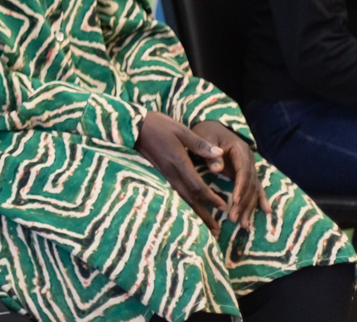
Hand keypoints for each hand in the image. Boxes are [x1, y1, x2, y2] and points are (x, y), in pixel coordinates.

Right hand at [135, 111, 227, 231]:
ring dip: (194, 214)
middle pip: (190, 199)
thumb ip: (199, 144)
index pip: (197, 186)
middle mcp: (171, 173)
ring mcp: (164, 176)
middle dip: (203, 215)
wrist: (133, 127)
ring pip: (182, 199)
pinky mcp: (160, 175)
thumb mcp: (180, 130)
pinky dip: (185, 205)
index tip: (224, 208)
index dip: (210, 198)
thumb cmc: (158, 125)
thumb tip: (219, 154)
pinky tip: (190, 211)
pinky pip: (175, 194)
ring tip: (206, 227)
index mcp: (178, 162)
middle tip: (216, 231)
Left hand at [191, 120, 271, 231]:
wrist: (212, 126)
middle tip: (235, 219)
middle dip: (244, 203)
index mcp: (240, 150)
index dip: (241, 186)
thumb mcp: (206, 137)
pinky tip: (266, 212)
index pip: (243, 171)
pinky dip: (260, 200)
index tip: (236, 200)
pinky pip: (255, 188)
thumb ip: (210, 153)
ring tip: (244, 225)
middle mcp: (249, 159)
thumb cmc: (207, 131)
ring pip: (253, 189)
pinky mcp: (246, 173)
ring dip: (250, 207)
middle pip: (250, 184)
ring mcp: (250, 167)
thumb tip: (217, 169)